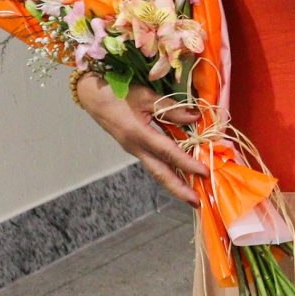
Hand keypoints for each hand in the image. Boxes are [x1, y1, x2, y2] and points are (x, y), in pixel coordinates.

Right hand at [76, 74, 206, 207]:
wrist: (90, 95)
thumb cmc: (117, 92)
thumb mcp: (145, 96)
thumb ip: (170, 109)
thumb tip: (194, 117)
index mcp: (138, 134)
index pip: (168, 152)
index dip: (187, 163)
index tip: (204, 173)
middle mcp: (135, 147)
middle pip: (159, 173)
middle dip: (178, 189)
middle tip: (196, 203)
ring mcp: (133, 148)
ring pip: (156, 170)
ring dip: (174, 182)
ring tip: (192, 193)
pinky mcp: (133, 147)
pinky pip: (153, 161)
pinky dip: (168, 169)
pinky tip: (180, 173)